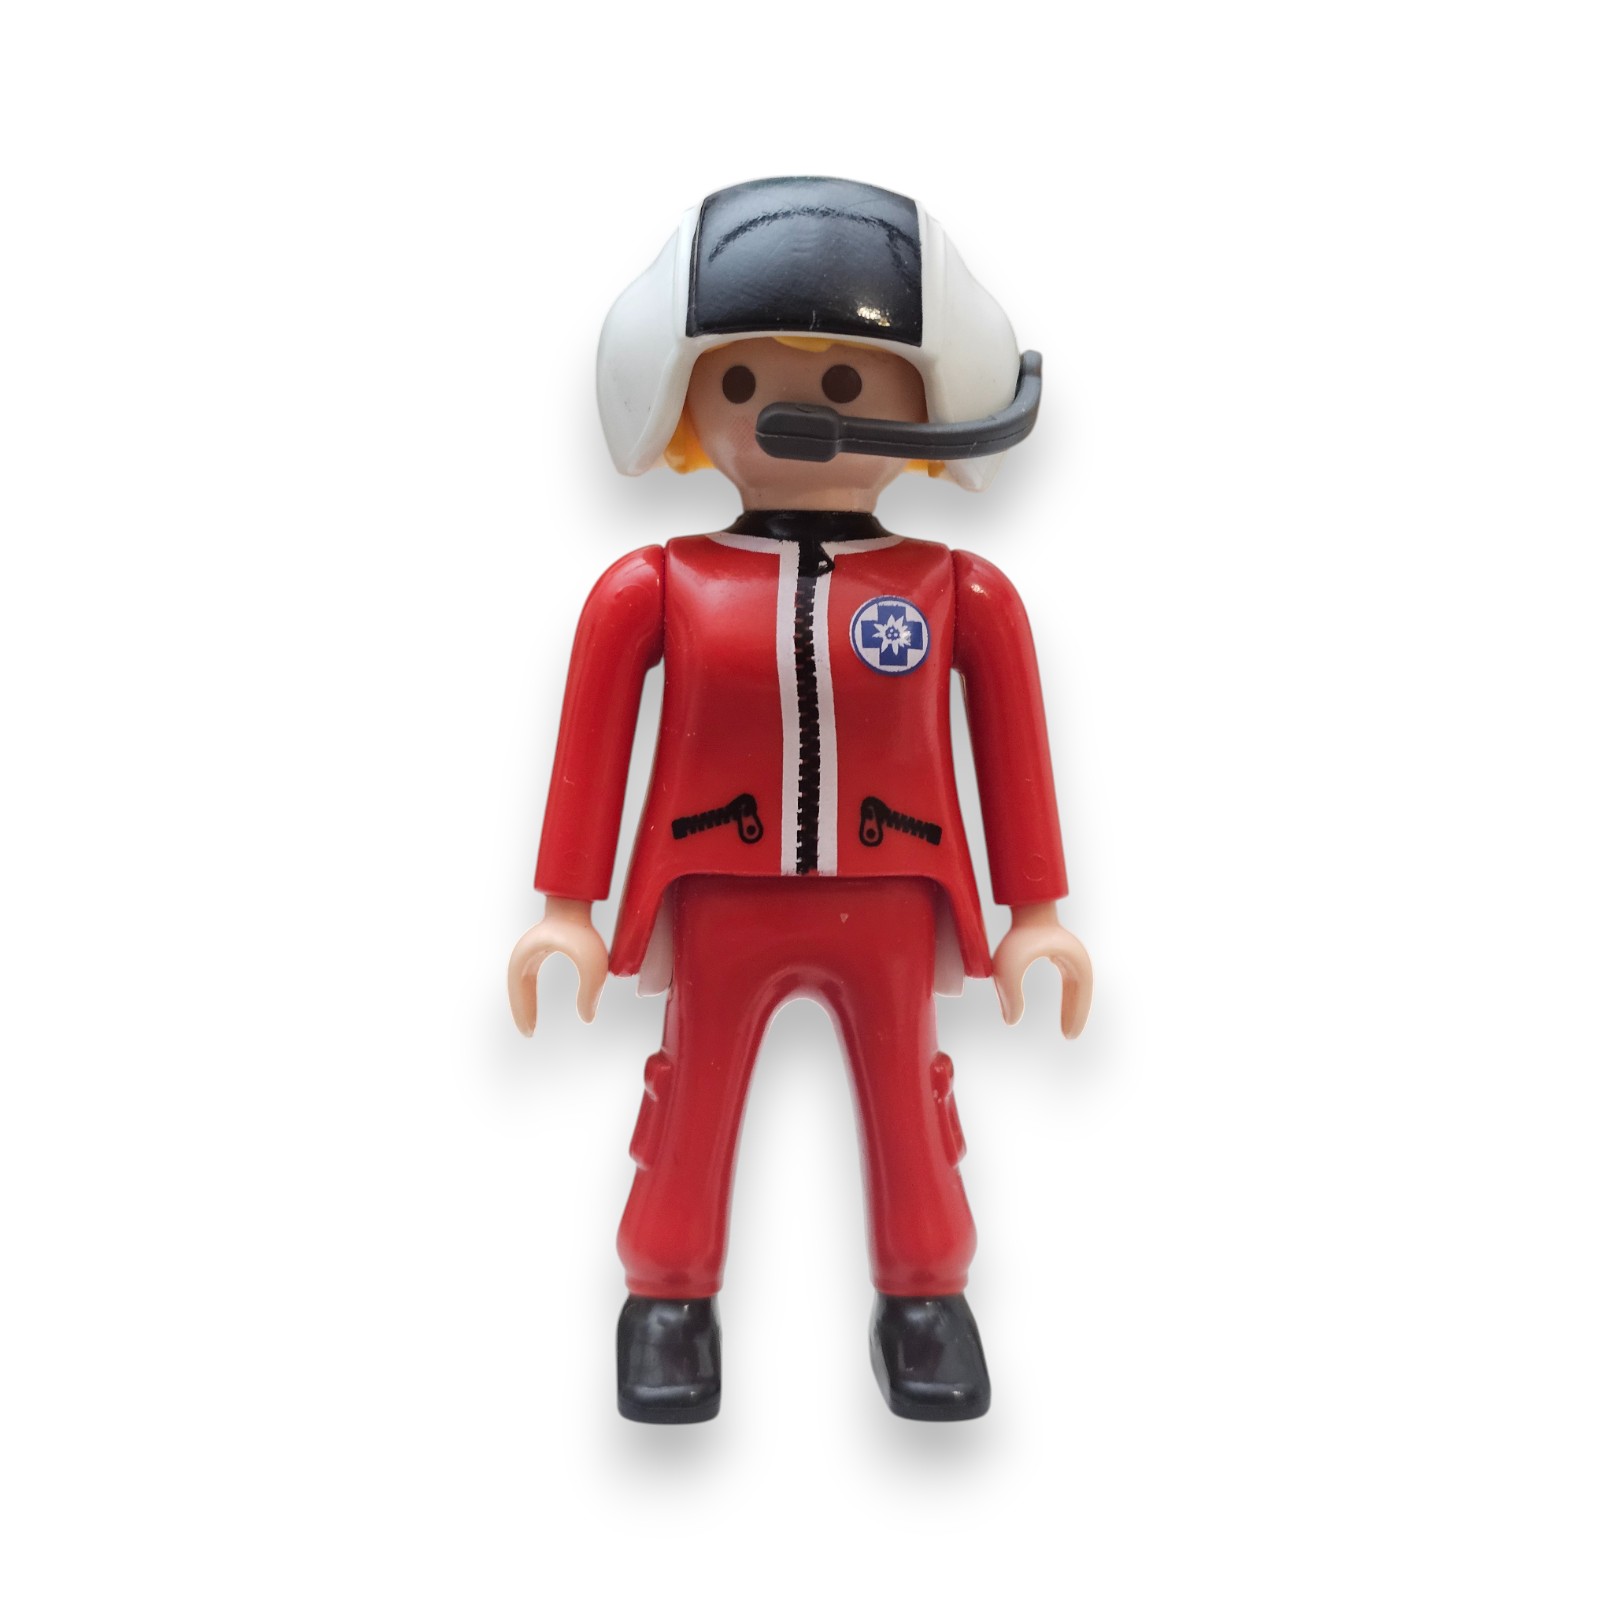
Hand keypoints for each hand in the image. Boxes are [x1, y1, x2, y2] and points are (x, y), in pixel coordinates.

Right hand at [507, 897, 608, 1034]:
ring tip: (530, 1026)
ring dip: (523, 1004)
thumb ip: (591, 991)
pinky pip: (527, 978)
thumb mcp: (592, 965)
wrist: (578, 903)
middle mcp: (523, 954)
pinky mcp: (539, 949)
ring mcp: (529, 951)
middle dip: (520, 1011)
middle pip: (515, 989)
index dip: (523, 1011)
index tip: (530, 1033)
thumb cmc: (583, 931)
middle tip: (528, 1034)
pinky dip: (528, 994)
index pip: (519, 991)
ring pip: (520, 984)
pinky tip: (534, 1008)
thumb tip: (587, 1018)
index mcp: (526, 957)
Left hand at [991, 901, 1092, 1038]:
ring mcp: (1069, 954)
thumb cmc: (1019, 934)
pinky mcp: (1059, 952)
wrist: (1023, 906)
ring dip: (1073, 1007)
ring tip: (1068, 1030)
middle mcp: (1076, 958)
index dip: (1075, 1015)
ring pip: (1077, 989)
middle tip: (1070, 1037)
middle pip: (1082, 994)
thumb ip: (1009, 994)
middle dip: (1076, 1015)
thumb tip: (1011, 1021)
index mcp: (1075, 962)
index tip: (1069, 1036)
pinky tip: (1064, 1009)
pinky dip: (1069, 997)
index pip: (1080, 995)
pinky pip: (1069, 981)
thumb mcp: (1009, 967)